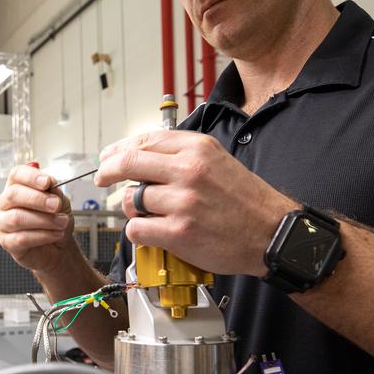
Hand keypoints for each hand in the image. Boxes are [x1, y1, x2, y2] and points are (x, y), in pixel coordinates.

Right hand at [0, 166, 78, 274]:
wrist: (58, 245)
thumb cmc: (54, 220)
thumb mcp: (59, 201)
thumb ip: (53, 191)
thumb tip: (48, 183)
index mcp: (16, 187)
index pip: (17, 174)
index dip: (31, 177)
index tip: (47, 182)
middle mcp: (4, 203)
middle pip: (14, 194)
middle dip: (38, 199)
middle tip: (56, 205)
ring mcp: (2, 223)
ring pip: (17, 218)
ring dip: (44, 220)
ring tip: (62, 222)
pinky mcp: (6, 242)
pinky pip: (21, 238)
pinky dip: (43, 235)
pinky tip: (55, 234)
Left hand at [95, 130, 295, 276]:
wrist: (272, 232)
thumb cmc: (245, 200)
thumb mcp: (217, 161)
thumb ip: (180, 155)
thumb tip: (140, 156)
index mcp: (197, 148)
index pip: (143, 141)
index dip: (117, 150)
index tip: (107, 157)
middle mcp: (189, 170)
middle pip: (128, 164)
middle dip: (107, 172)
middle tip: (102, 178)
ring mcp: (183, 202)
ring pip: (132, 200)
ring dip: (133, 209)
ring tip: (151, 214)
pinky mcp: (179, 232)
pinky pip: (137, 229)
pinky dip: (139, 232)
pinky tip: (153, 232)